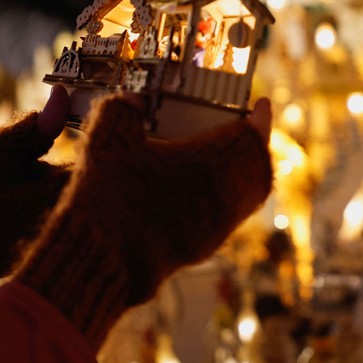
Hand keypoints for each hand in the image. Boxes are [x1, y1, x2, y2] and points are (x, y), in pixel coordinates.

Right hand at [16, 94, 273, 348]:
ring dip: (240, 172)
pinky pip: (228, 217)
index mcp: (209, 164)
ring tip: (221, 158)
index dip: (260, 118)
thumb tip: (134, 99)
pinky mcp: (204, 249)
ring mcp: (217, 227)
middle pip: (258, 167)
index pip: (252, 135)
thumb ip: (122, 108)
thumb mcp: (106, 139)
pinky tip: (199, 189)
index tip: (262, 105)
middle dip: (253, 145)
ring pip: (246, 195)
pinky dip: (224, 197)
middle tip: (243, 130)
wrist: (100, 262)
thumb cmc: (108, 197)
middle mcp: (223, 197)